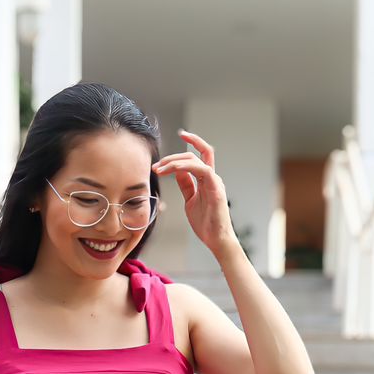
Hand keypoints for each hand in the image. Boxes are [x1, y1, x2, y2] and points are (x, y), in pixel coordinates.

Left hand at [151, 130, 236, 255]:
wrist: (217, 240)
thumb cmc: (205, 224)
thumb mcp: (190, 200)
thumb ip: (186, 185)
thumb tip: (177, 172)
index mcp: (207, 180)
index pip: (200, 154)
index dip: (192, 142)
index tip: (181, 134)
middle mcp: (212, 177)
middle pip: (196, 154)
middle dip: (173, 156)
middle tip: (157, 165)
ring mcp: (215, 182)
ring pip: (196, 160)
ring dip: (175, 161)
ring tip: (160, 169)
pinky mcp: (216, 189)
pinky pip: (202, 170)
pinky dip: (186, 167)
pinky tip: (173, 169)